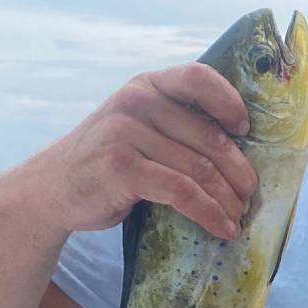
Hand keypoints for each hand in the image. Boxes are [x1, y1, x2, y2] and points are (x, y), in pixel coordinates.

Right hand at [33, 64, 257, 241]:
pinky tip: (222, 228)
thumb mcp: (142, 130)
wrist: (56, 186)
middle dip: (240, 176)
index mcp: (148, 86)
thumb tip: (242, 157)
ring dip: (228, 201)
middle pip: (211, 139)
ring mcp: (126, 132)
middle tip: (250, 200)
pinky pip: (182, 191)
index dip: (230, 103)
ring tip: (238, 218)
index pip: (198, 78)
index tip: (245, 132)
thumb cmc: (113, 161)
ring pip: (200, 169)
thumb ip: (178, 128)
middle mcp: (137, 101)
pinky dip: (209, 213)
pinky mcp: (122, 166)